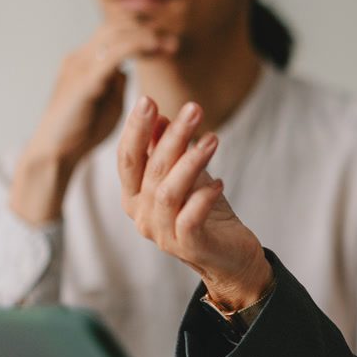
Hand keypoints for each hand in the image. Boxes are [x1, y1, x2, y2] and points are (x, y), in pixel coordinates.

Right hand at [10, 23, 178, 222]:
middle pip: (115, 28)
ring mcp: (80, 66)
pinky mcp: (85, 81)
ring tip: (169, 45)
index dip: (141, 34)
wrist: (55, 153)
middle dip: (146, 31)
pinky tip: (154, 48)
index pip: (114, 35)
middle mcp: (80, 58)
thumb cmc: (82, 132)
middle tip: (173, 43)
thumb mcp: (107, 103)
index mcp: (84, 62)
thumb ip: (115, 84)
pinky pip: (114, 54)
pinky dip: (137, 46)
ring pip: (116, 35)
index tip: (168, 44)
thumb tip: (126, 70)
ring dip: (146, 36)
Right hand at [115, 95, 271, 309]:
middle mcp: (142, 216)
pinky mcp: (188, 246)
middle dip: (170, 137)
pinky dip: (203, 198)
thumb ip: (166, 150)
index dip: (135, 129)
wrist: (229, 256)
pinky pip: (190, 219)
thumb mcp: (185, 175)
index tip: (148, 99)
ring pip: (168, 192)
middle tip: (194, 109)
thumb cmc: (205, 212)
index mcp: (134, 196)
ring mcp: (162, 234)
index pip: (128, 158)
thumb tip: (157, 116)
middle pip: (150, 170)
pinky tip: (220, 182)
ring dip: (191, 162)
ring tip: (213, 139)